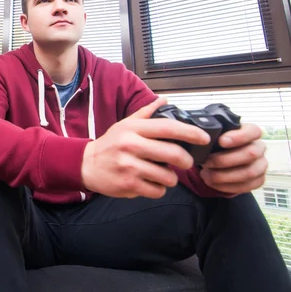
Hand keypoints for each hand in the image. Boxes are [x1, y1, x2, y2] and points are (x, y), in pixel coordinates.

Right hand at [81, 97, 210, 198]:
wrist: (86, 164)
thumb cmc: (110, 144)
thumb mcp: (125, 125)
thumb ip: (146, 113)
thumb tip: (164, 100)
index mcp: (133, 129)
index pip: (168, 128)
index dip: (191, 133)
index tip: (204, 138)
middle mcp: (131, 146)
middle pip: (173, 154)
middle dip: (186, 161)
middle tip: (186, 162)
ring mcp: (129, 166)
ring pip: (168, 177)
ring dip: (171, 178)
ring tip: (162, 174)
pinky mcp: (128, 184)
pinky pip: (157, 191)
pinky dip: (159, 189)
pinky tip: (151, 183)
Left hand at [199, 124, 266, 193]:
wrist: (217, 161)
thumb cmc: (216, 145)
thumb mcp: (214, 136)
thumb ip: (212, 133)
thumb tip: (201, 134)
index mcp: (251, 133)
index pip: (254, 131)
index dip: (239, 137)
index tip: (221, 141)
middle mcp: (259, 148)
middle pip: (251, 154)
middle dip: (225, 160)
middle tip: (206, 162)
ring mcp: (261, 165)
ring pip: (249, 172)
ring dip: (224, 175)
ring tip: (206, 174)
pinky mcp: (257, 180)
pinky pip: (246, 186)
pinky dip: (226, 186)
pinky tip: (212, 182)